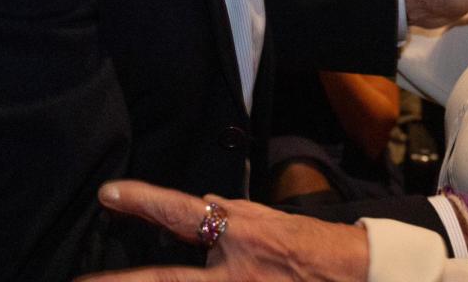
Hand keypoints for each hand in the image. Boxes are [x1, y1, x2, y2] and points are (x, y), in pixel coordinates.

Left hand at [75, 180, 366, 280]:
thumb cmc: (316, 247)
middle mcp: (234, 271)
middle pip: (165, 281)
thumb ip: (233, 216)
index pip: (181, 212)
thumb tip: (200, 207)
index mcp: (241, 235)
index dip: (142, 201)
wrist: (359, 276)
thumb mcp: (272, 220)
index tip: (108, 194)